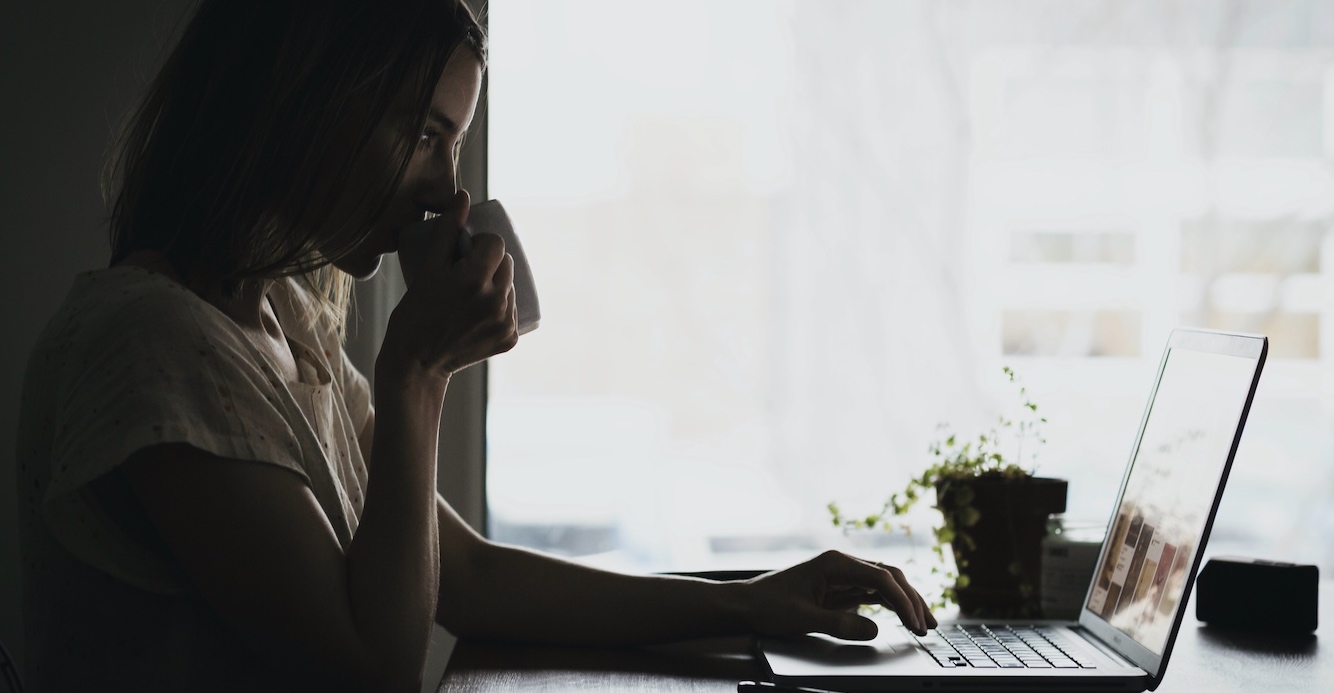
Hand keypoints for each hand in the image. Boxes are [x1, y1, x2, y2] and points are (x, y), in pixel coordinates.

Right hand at [380, 190, 518, 379]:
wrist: (416, 362)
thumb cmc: (414, 313)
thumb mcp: (427, 269)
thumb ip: (446, 231)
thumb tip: (464, 196)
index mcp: (474, 280)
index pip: (496, 244)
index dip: (482, 244)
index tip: (467, 252)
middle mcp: (496, 301)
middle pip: (507, 264)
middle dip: (490, 263)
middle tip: (466, 274)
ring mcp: (505, 323)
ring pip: (511, 287)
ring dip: (497, 285)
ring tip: (472, 294)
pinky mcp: (510, 339)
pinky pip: (512, 311)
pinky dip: (500, 308)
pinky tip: (480, 313)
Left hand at [740, 550, 936, 639]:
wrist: (746, 604)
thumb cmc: (768, 606)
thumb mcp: (803, 619)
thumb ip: (839, 623)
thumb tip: (874, 629)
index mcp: (834, 563)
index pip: (880, 577)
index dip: (902, 601)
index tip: (914, 622)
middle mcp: (842, 564)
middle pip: (889, 577)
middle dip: (912, 599)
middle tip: (928, 625)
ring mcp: (843, 575)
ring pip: (885, 584)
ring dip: (906, 602)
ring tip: (925, 623)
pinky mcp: (840, 588)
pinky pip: (873, 593)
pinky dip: (891, 605)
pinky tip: (904, 617)